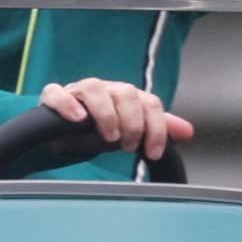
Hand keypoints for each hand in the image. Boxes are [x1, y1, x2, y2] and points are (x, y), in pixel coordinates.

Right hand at [39, 78, 194, 164]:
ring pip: (94, 87)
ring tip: (110, 137)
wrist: (62, 134)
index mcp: (126, 96)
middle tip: (128, 147)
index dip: (156, 128)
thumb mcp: (130, 131)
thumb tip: (188, 132)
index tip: (153, 154)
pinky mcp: (53, 98)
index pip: (149, 102)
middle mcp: (105, 89)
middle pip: (125, 92)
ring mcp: (78, 91)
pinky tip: (77, 119)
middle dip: (132, 122)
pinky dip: (67, 104)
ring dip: (106, 113)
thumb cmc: (99, 130)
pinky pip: (56, 92)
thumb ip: (157, 128)